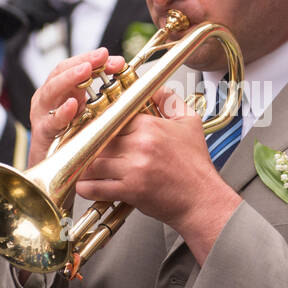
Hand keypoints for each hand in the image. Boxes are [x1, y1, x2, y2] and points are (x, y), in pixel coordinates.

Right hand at [28, 47, 125, 167]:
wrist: (54, 169)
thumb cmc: (72, 137)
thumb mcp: (88, 110)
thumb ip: (102, 91)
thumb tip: (123, 69)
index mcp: (61, 89)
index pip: (74, 65)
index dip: (92, 58)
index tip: (111, 56)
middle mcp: (49, 97)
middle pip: (61, 71)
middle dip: (82, 62)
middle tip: (102, 56)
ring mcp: (43, 114)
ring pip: (51, 91)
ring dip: (69, 79)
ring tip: (86, 71)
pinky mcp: (42, 134)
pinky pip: (50, 122)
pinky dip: (61, 113)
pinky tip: (73, 105)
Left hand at [75, 86, 241, 261]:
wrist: (202, 199)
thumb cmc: (196, 166)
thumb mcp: (190, 123)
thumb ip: (170, 101)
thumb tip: (154, 89)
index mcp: (151, 127)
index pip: (113, 118)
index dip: (102, 124)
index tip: (96, 129)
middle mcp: (141, 145)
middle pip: (99, 138)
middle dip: (90, 144)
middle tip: (86, 148)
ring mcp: (134, 168)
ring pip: (94, 162)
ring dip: (86, 166)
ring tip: (85, 166)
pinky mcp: (130, 190)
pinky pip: (97, 186)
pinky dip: (86, 187)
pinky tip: (86, 185)